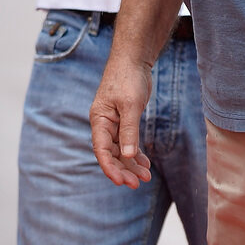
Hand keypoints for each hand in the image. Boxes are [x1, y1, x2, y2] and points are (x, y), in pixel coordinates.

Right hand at [90, 52, 152, 187]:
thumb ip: (129, 131)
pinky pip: (128, 143)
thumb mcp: (130, 105)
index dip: (110, 168)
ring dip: (131, 165)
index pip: (102, 151)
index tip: (122, 182)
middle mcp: (104, 124)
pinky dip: (136, 154)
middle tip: (137, 184)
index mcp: (99, 120)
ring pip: (121, 151)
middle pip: (111, 154)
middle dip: (123, 170)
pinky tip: (145, 164)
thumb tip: (128, 156)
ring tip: (146, 177)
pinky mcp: (125, 121)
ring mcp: (114, 124)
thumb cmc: (128, 78)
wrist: (133, 60)